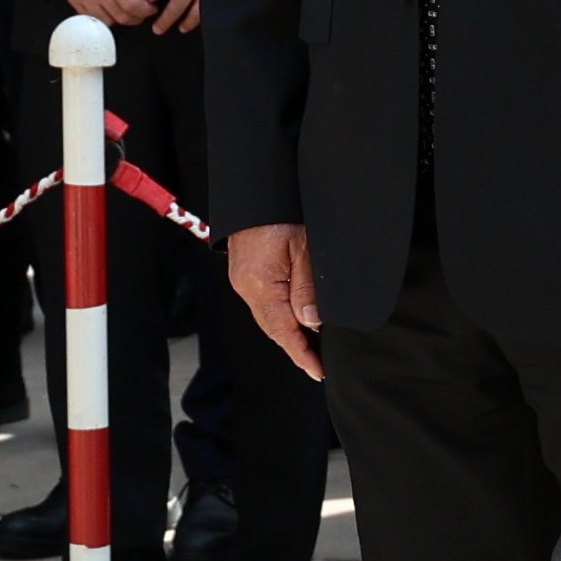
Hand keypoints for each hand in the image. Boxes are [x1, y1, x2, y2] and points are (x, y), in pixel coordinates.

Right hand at [228, 221, 324, 379]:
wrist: (255, 189)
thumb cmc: (280, 212)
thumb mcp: (304, 248)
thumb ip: (308, 288)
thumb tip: (311, 322)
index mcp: (260, 284)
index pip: (284, 331)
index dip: (302, 354)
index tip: (318, 371)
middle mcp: (246, 287)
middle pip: (273, 330)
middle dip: (296, 350)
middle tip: (318, 366)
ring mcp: (243, 281)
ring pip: (268, 319)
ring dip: (288, 335)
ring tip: (311, 350)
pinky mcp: (244, 274)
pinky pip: (263, 305)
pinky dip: (280, 318)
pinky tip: (294, 322)